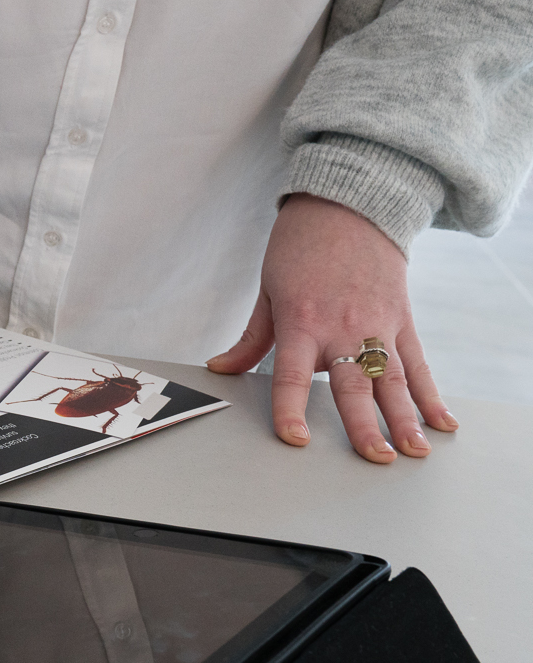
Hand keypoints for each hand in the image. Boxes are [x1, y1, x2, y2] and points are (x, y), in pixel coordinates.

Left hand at [208, 195, 456, 462]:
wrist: (349, 204)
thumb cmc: (301, 246)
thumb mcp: (268, 290)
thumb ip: (252, 338)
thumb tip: (222, 369)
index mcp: (302, 321)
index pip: (293, 376)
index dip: (291, 409)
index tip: (295, 439)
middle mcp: (342, 327)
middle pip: (354, 386)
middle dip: (366, 426)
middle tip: (376, 458)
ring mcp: (377, 324)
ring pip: (394, 380)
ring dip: (406, 419)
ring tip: (415, 451)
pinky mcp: (402, 319)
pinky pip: (418, 363)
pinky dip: (430, 394)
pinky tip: (441, 421)